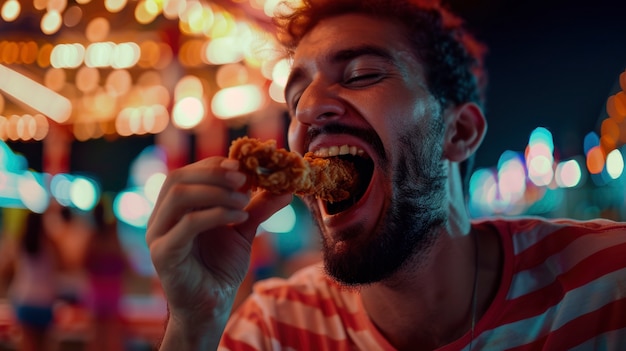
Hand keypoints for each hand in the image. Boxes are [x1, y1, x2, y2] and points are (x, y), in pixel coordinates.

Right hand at [146, 157, 291, 325]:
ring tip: (244, 200)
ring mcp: (158, 235)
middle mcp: (161, 218)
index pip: (187, 173)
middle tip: (245, 178)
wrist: (211, 307)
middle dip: (214, 173)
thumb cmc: (221, 268)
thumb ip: (258, 208)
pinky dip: (216, 214)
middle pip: (177, 178)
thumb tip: (285, 188)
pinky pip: (187, 224)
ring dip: (216, 192)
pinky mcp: (163, 254)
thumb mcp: (242, 230)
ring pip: (178, 196)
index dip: (214, 165)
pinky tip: (239, 217)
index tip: (244, 165)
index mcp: (174, 208)